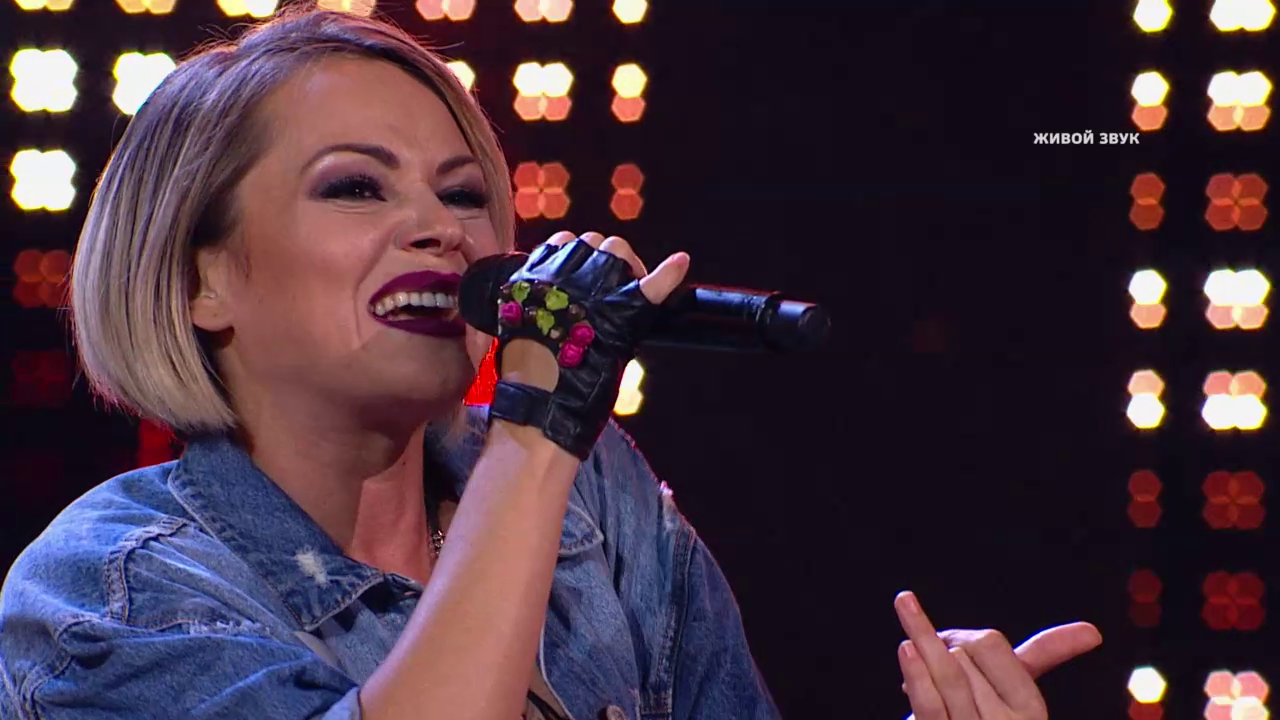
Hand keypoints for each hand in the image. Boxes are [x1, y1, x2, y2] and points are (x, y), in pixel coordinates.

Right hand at [488, 231, 688, 458]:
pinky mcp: (624, 310)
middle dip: (602, 260)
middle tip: (608, 292)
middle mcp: (566, 271)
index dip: (576, 258)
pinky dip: (669, 272)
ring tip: (627, 292)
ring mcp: (596, 286)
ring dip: (625, 265)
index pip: (563, 243)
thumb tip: (532, 294)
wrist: (539, 397)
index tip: (582, 279)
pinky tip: (680, 263)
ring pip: (617, 250)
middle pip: (593, 243)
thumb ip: (526, 301)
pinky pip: (651, 283)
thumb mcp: (511, 323)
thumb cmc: (521, 370)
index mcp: (536, 273)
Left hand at [895, 591, 1101, 719]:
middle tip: (919, 649)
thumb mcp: (1013, 691)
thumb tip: (1093, 631)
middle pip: (965, 657)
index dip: (963, 636)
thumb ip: (1046, 655)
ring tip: (905, 606)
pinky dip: (917, 674)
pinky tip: (907, 648)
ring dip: (922, 639)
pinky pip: (932, 706)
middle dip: (938, 644)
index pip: (992, 646)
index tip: (944, 641)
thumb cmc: (983, 717)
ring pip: (949, 677)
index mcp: (1031, 709)